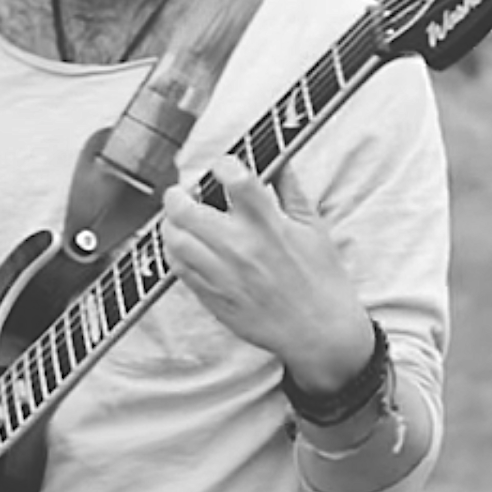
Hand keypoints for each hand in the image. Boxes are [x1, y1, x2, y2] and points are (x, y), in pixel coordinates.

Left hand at [162, 155, 373, 391]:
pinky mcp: (214, 297)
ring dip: (171, 223)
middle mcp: (242, 248)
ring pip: (176, 240)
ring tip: (178, 218)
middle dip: (178, 194)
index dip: (223, 165)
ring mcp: (224, 275)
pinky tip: (183, 246)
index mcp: (269, 226)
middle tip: (182, 192)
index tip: (222, 167)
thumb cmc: (321, 280)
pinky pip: (179, 269)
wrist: (320, 333)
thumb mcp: (313, 227)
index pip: (236, 180)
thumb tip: (277, 159)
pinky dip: (174, 252)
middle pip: (187, 210)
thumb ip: (290, 189)